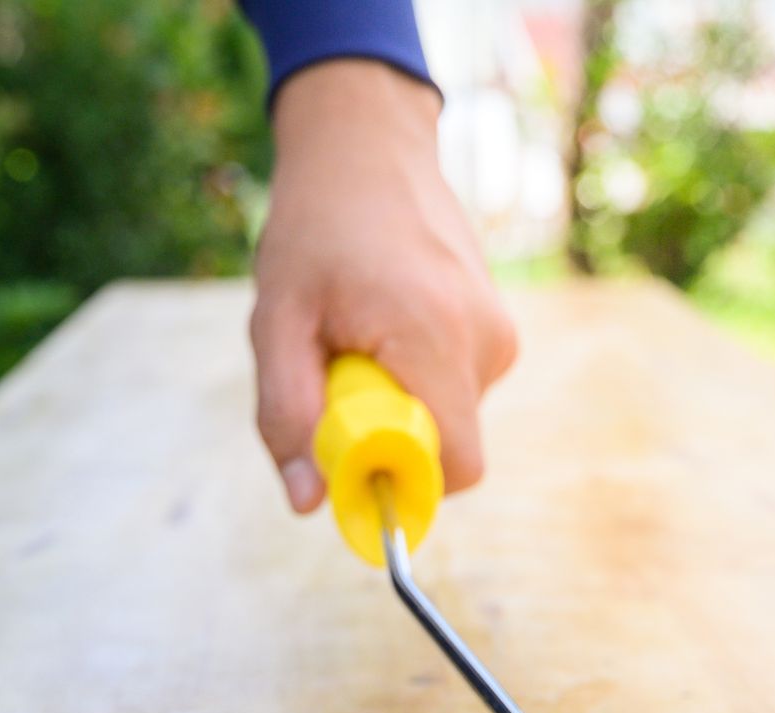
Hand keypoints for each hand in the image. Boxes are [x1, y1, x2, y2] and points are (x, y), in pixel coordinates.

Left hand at [250, 59, 517, 512]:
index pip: (456, 467)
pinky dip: (415, 380)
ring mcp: (499, 334)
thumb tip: (309, 501)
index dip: (403, 485)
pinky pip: (455, 391)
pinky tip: (384, 325)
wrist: (369, 147)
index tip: (349, 462)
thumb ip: (287, 413)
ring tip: (358, 336)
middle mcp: (484, 340)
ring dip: (397, 403)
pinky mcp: (498, 331)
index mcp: (434, 337)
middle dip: (387, 437)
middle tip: (337, 373)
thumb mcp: (276, 320)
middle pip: (447, 449)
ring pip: (449, 420)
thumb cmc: (317, 229)